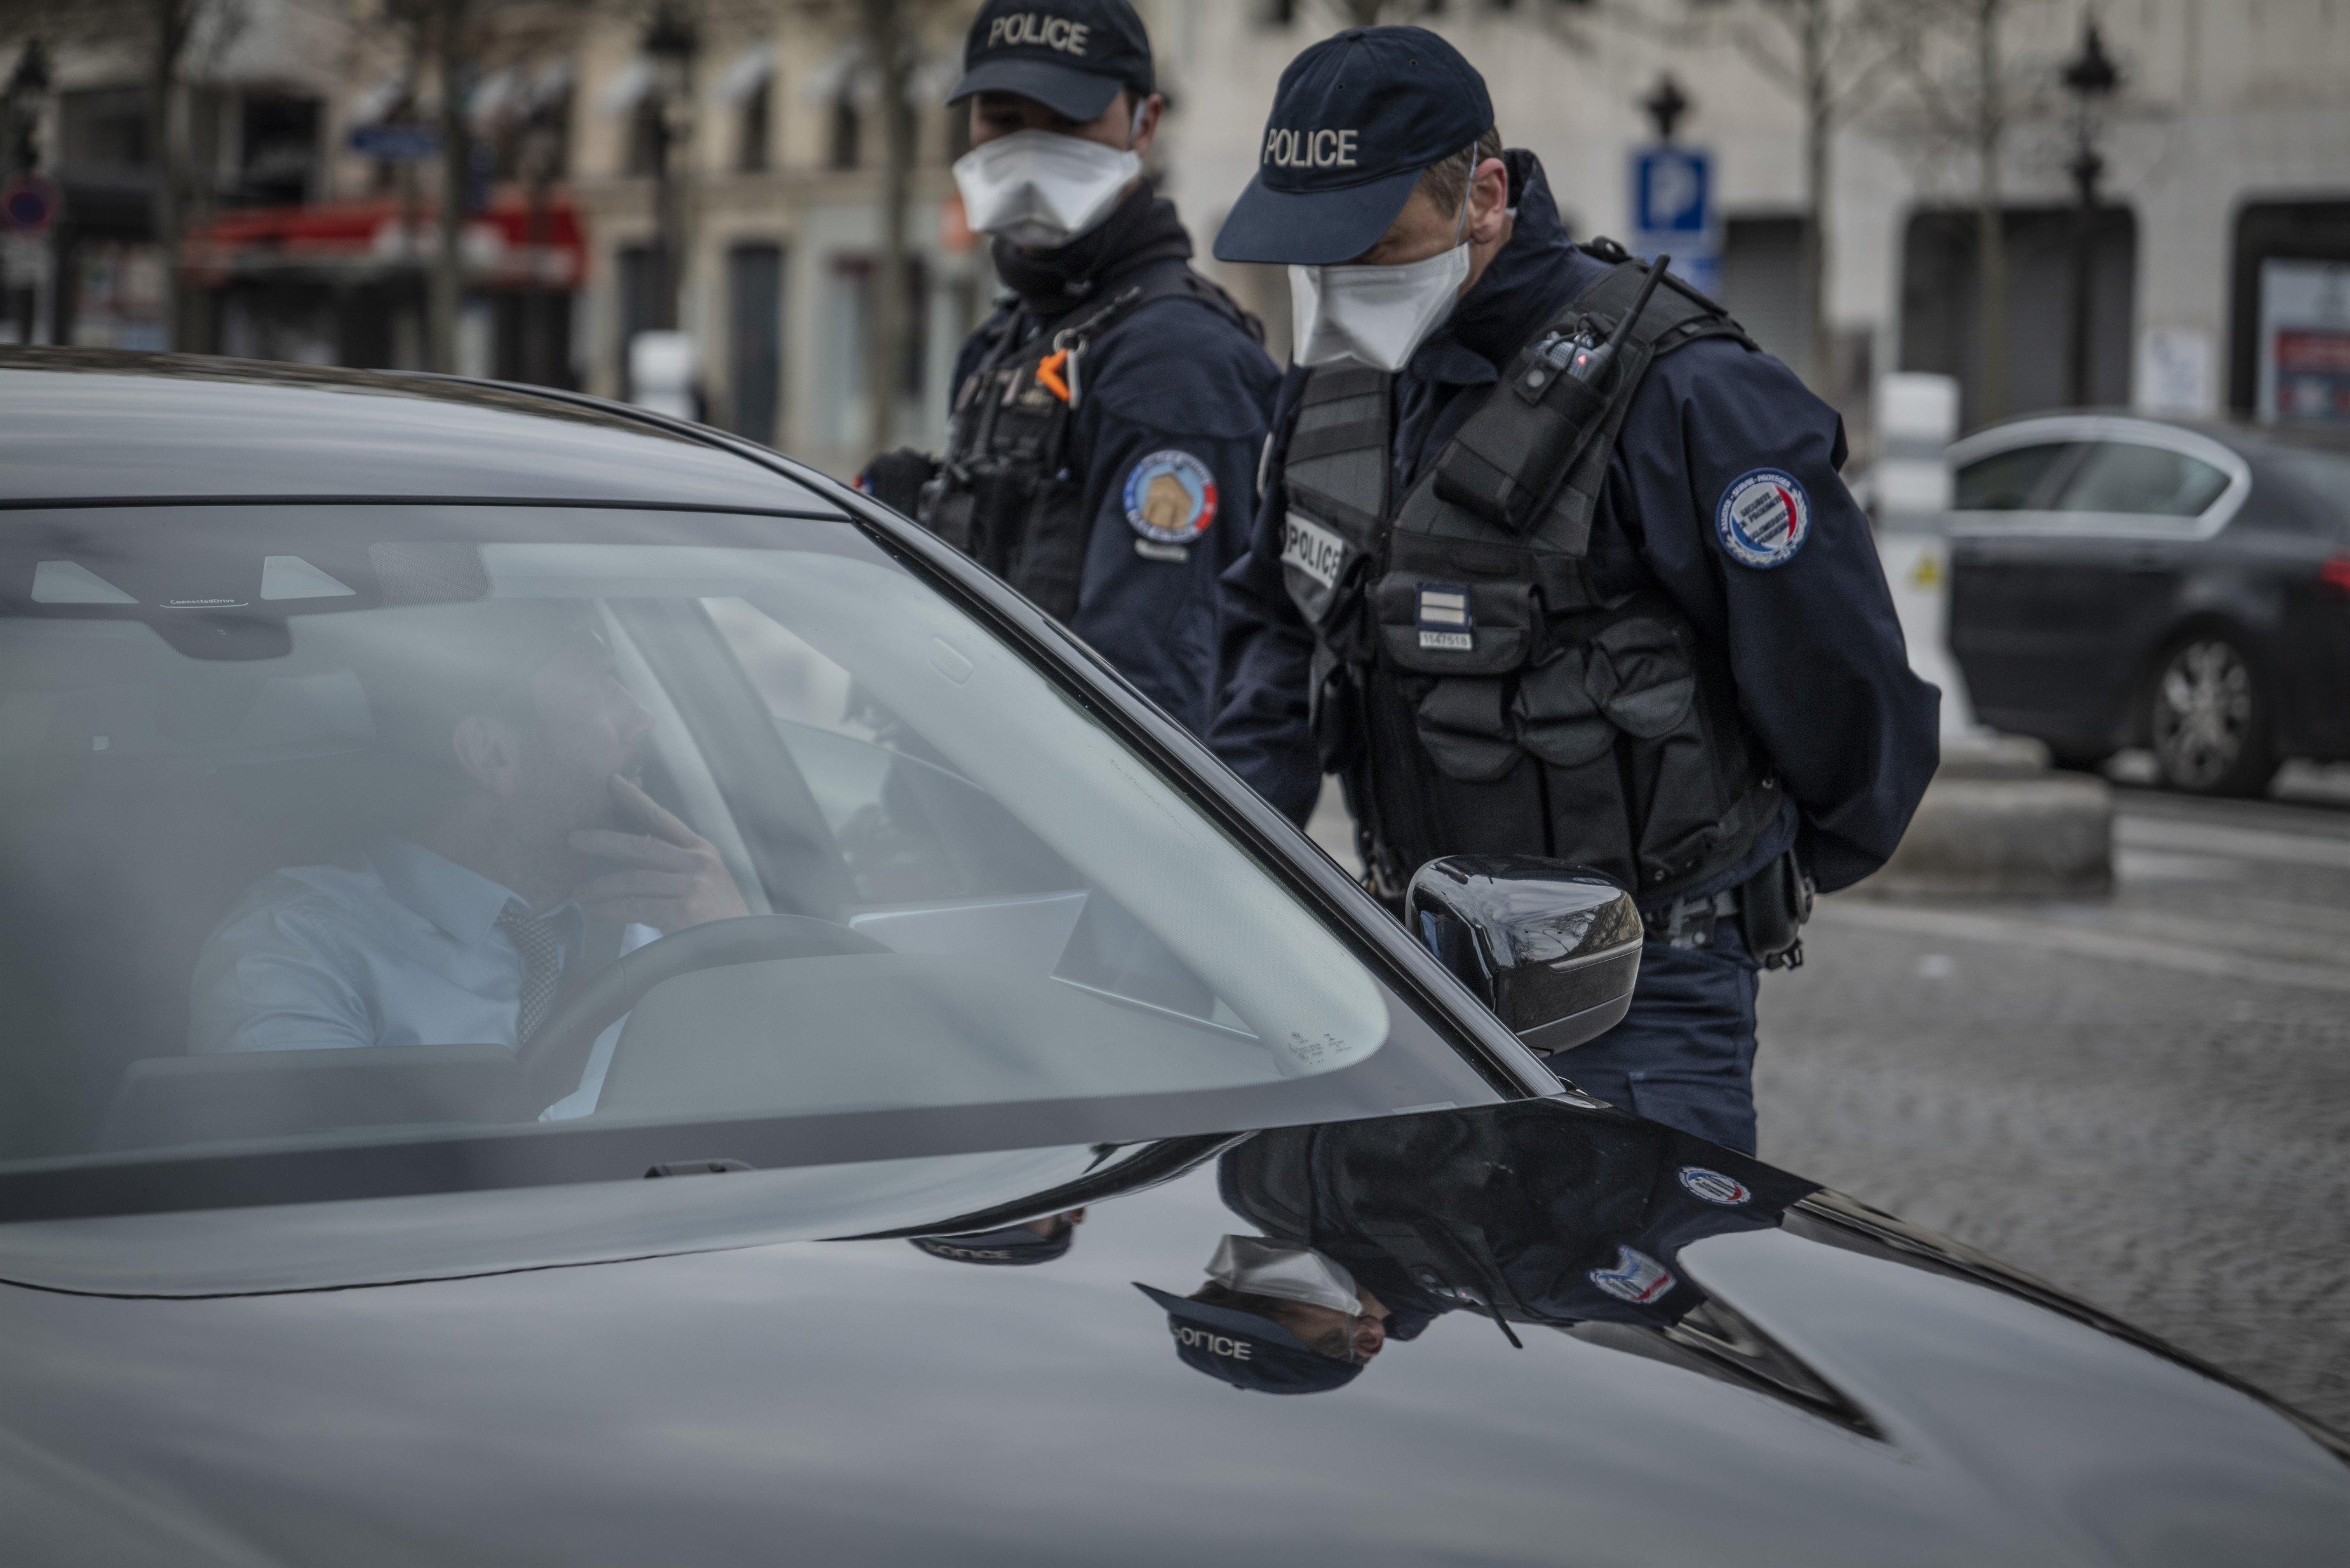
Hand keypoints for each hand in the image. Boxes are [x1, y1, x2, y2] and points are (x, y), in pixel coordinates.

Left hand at [569, 775, 750, 932]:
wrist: (744, 950)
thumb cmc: (719, 919)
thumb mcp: (707, 881)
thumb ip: (677, 865)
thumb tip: (634, 855)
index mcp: (702, 851)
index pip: (662, 818)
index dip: (635, 799)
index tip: (613, 782)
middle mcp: (698, 863)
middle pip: (641, 845)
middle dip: (603, 841)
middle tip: (574, 839)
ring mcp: (692, 886)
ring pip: (633, 879)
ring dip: (601, 886)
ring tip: (579, 893)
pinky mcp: (683, 911)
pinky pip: (635, 906)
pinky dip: (611, 909)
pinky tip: (596, 911)